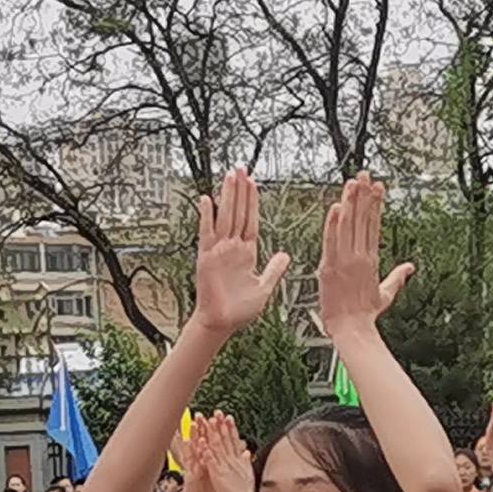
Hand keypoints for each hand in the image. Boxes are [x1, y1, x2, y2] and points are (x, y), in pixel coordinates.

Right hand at [193, 170, 289, 336]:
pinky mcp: (207, 257)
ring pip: (225, 217)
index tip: (254, 184)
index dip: (253, 202)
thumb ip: (274, 269)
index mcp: (247, 253)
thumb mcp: (265, 287)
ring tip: (231, 176)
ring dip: (228, 196)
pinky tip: (208, 200)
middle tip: (242, 169)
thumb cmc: (240, 310)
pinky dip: (207, 217)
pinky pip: (207, 233)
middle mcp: (232, 248)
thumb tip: (285, 255)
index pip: (251, 220)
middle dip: (241, 191)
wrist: (223, 323)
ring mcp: (219, 251)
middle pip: (238, 213)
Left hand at [315, 175, 410, 341]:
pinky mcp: (330, 267)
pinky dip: (333, 224)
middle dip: (364, 195)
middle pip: (363, 220)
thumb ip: (397, 278)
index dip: (376, 204)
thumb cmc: (365, 315)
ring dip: (350, 202)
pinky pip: (331, 241)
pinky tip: (336, 208)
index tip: (378, 187)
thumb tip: (410, 267)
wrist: (352, 328)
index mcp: (372, 260)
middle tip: (366, 174)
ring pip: (348, 225)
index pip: (374, 225)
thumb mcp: (385, 294)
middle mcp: (360, 256)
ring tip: (353, 182)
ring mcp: (345, 260)